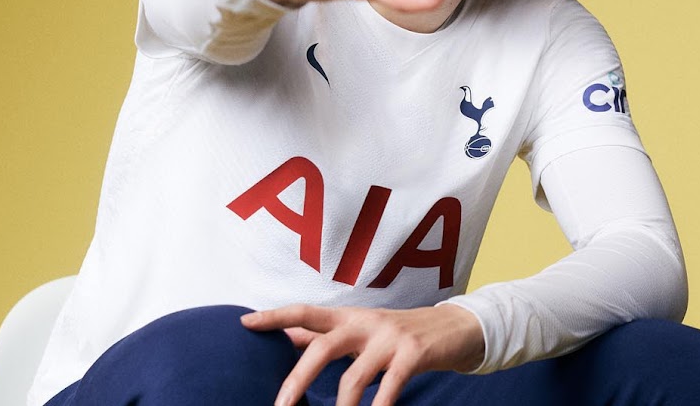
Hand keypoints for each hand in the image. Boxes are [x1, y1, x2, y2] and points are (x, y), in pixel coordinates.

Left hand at [241, 303, 484, 405]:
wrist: (454, 327)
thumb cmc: (397, 333)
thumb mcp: (361, 329)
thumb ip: (325, 334)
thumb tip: (285, 335)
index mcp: (349, 317)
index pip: (305, 312)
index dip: (275, 316)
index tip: (244, 323)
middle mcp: (365, 323)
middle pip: (322, 347)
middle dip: (297, 379)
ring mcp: (390, 338)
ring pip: (354, 376)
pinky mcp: (413, 354)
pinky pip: (389, 387)